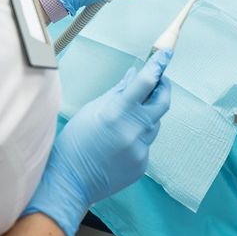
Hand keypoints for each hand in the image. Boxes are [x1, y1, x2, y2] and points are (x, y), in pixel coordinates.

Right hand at [23, 50, 172, 235]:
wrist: (70, 181)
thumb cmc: (75, 143)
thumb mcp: (92, 110)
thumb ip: (118, 92)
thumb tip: (134, 74)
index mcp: (117, 112)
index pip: (146, 82)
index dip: (158, 65)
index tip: (166, 54)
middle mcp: (132, 131)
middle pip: (162, 103)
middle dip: (162, 89)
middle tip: (159, 81)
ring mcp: (139, 149)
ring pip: (154, 124)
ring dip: (146, 117)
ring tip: (125, 120)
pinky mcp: (142, 164)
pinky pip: (146, 144)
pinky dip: (137, 138)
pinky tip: (119, 144)